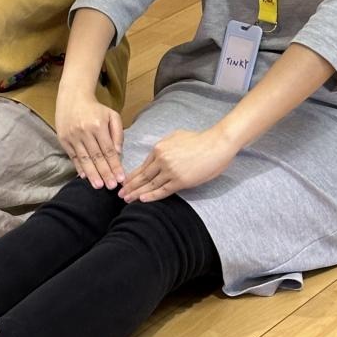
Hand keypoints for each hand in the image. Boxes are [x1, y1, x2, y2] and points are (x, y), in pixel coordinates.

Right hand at [55, 87, 124, 189]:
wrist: (73, 97)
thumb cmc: (96, 109)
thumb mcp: (112, 115)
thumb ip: (118, 134)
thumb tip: (118, 153)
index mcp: (98, 126)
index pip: (109, 150)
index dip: (115, 166)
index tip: (121, 179)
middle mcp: (85, 131)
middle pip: (97, 157)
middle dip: (105, 173)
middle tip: (111, 187)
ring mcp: (73, 136)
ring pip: (84, 159)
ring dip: (92, 174)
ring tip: (98, 186)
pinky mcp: (63, 139)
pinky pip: (73, 156)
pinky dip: (78, 167)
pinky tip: (85, 177)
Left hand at [119, 126, 237, 202]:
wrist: (216, 144)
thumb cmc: (199, 140)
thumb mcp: (175, 137)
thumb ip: (164, 146)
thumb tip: (156, 155)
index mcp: (159, 148)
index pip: (142, 165)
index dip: (132, 175)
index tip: (124, 182)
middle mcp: (161, 159)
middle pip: (142, 176)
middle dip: (130, 186)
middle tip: (119, 194)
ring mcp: (170, 171)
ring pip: (150, 184)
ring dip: (137, 193)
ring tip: (127, 199)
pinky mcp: (180, 181)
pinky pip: (163, 190)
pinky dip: (151, 196)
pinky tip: (142, 200)